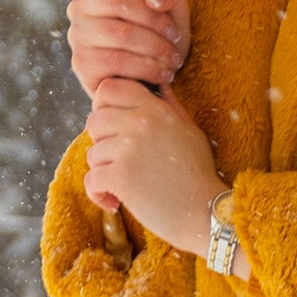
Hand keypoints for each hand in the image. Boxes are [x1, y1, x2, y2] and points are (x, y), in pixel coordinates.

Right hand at [68, 0, 189, 98]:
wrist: (152, 80)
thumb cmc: (160, 38)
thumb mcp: (173, 10)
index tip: (160, 1)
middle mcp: (81, 7)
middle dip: (154, 19)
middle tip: (175, 36)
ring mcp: (78, 35)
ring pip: (119, 32)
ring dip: (155, 47)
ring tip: (173, 59)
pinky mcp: (82, 64)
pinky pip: (116, 61)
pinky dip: (146, 68)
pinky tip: (162, 74)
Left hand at [83, 78, 228, 258]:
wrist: (205, 212)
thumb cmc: (198, 174)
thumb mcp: (189, 130)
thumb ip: (170, 105)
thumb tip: (159, 85)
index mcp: (156, 109)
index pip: (109, 88)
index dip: (102, 106)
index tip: (111, 127)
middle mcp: (140, 123)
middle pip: (94, 120)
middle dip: (101, 142)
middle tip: (118, 160)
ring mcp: (129, 149)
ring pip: (91, 153)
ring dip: (103, 172)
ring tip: (124, 185)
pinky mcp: (121, 177)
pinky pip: (91, 180)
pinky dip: (98, 195)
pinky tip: (115, 202)